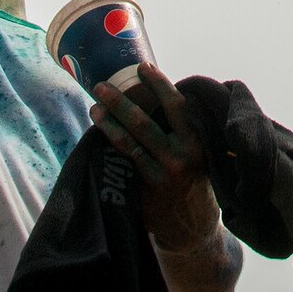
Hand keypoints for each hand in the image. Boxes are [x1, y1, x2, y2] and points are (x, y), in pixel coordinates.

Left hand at [90, 65, 219, 251]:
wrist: (193, 225)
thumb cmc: (193, 177)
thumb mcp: (198, 150)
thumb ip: (183, 128)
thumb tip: (157, 93)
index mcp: (196, 141)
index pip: (176, 106)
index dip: (159, 84)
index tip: (143, 66)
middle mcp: (180, 156)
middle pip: (144, 122)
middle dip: (120, 101)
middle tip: (101, 85)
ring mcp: (162, 174)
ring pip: (129, 142)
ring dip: (109, 122)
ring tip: (94, 108)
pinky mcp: (146, 190)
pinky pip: (125, 161)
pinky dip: (112, 144)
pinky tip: (100, 133)